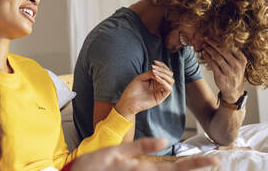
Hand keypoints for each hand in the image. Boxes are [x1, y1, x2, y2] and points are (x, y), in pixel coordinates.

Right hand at [70, 138, 218, 170]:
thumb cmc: (95, 165)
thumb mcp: (116, 151)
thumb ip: (141, 146)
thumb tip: (164, 140)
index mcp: (141, 169)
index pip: (174, 167)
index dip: (194, 165)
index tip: (212, 161)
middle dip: (195, 169)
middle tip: (213, 162)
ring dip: (184, 170)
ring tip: (200, 165)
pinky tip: (176, 168)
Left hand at [116, 61, 173, 118]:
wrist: (128, 101)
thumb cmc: (132, 89)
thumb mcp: (140, 78)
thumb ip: (150, 73)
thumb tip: (158, 71)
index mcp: (155, 80)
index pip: (164, 71)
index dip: (161, 65)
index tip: (154, 62)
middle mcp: (159, 85)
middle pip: (169, 75)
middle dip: (163, 69)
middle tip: (154, 68)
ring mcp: (160, 91)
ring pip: (171, 81)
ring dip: (164, 75)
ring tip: (155, 73)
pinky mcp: (161, 98)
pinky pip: (168, 89)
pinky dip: (164, 82)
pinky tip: (156, 78)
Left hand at [202, 39, 246, 102]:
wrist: (234, 90)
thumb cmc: (234, 74)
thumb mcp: (238, 64)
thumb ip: (232, 54)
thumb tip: (220, 41)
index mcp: (242, 60)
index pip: (231, 47)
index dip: (221, 40)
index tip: (213, 36)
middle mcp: (236, 66)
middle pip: (223, 51)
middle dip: (213, 43)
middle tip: (206, 38)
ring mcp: (229, 72)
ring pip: (217, 57)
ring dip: (209, 49)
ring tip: (204, 45)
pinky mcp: (221, 76)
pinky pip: (212, 65)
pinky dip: (207, 58)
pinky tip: (204, 53)